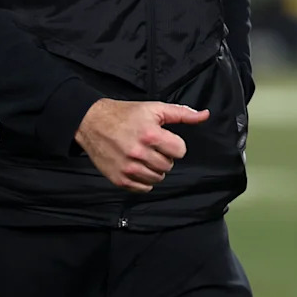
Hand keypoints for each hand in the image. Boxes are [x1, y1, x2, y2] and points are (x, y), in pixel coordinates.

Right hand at [74, 99, 208, 192]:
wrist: (92, 122)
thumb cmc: (125, 114)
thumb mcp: (155, 108)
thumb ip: (182, 113)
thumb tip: (204, 115)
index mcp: (150, 135)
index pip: (180, 151)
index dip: (174, 144)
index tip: (164, 139)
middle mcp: (139, 153)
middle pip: (169, 165)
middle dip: (163, 156)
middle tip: (151, 146)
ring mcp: (128, 168)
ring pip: (158, 178)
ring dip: (154, 168)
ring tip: (144, 155)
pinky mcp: (119, 179)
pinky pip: (143, 188)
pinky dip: (143, 179)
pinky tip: (137, 165)